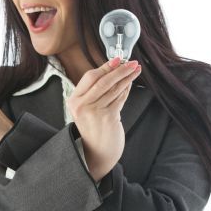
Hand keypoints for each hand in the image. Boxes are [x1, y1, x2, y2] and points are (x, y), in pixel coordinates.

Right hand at [66, 57, 141, 180]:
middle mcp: (82, 105)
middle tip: (132, 62)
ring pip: (113, 89)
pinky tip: (131, 83)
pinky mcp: (107, 117)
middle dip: (120, 70)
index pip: (90, 77)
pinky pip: (120, 99)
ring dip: (127, 78)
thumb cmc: (94, 127)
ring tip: (136, 70)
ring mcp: (94, 112)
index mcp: (74, 100)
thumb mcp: (88, 108)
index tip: (118, 59)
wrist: (97, 151)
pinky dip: (127, 90)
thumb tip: (113, 69)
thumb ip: (95, 91)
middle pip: (103, 81)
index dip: (105, 66)